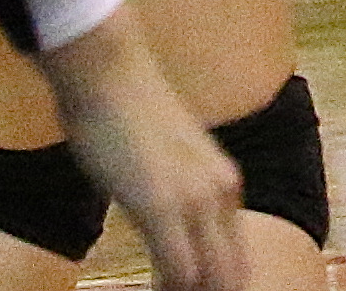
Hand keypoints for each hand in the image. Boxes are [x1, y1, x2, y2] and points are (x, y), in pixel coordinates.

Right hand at [43, 5, 247, 290]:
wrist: (111, 76)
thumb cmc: (130, 118)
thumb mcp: (169, 166)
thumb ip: (180, 197)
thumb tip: (176, 236)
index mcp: (226, 185)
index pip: (234, 259)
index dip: (221, 288)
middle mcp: (221, 193)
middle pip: (229, 274)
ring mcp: (194, 200)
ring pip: (208, 278)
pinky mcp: (162, 206)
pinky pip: (178, 271)